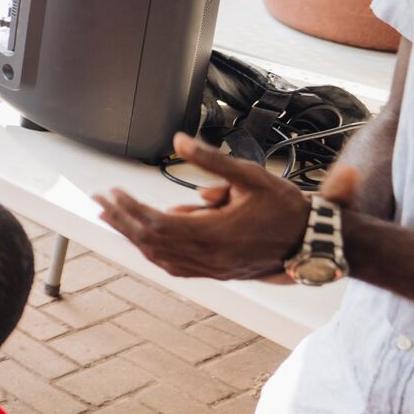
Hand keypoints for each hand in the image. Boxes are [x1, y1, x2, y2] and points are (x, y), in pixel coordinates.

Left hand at [93, 134, 359, 281]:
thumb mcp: (249, 175)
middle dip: (120, 220)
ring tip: (110, 219)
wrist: (314, 241)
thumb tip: (177, 140)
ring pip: (158, 257)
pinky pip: (174, 267)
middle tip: (98, 203)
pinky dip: (152, 253)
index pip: (154, 223)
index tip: (112, 192)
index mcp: (212, 234)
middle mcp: (208, 257)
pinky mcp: (216, 273)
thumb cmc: (285, 207)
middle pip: (149, 241)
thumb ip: (210, 160)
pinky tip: (141, 241)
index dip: (128, 208)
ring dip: (131, 237)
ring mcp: (211, 269)